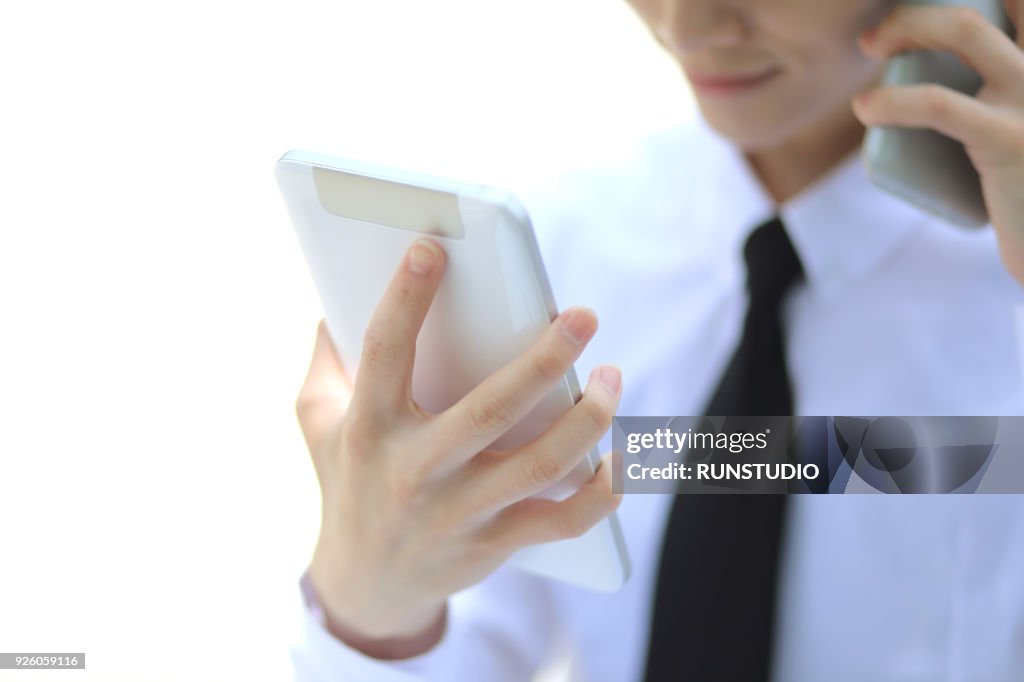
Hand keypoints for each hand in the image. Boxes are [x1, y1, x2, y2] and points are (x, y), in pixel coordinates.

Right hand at [296, 239, 622, 658]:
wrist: (365, 585)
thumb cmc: (347, 481)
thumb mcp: (318, 421)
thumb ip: (325, 359)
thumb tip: (334, 295)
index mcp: (370, 428)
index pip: (385, 353)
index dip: (405, 299)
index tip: (433, 247)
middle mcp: (415, 471)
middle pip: (488, 411)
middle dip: (542, 360)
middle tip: (584, 315)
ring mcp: (459, 513)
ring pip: (539, 464)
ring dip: (588, 419)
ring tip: (613, 374)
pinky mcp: (495, 544)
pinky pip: (563, 522)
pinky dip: (603, 493)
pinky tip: (622, 456)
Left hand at [852, 1, 1023, 282]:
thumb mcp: (1015, 127)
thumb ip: (996, 95)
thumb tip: (934, 70)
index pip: (1014, 2)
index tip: (919, 11)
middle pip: (994, 0)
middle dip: (927, 3)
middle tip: (881, 32)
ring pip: (966, 30)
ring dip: (908, 25)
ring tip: (871, 46)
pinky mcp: (1009, 140)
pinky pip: (941, 104)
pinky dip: (893, 99)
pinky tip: (866, 107)